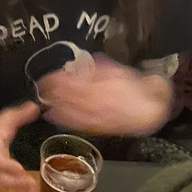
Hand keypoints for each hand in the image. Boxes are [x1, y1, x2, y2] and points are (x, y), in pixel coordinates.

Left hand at [40, 53, 171, 135]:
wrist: (152, 108)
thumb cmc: (134, 85)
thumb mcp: (116, 70)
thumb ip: (98, 68)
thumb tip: (80, 65)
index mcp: (103, 84)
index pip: (75, 82)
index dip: (59, 80)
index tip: (47, 77)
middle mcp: (99, 99)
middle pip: (71, 96)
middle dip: (54, 92)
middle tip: (39, 88)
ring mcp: (98, 114)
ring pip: (72, 109)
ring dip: (55, 105)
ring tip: (42, 101)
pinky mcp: (99, 126)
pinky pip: (79, 123)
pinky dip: (64, 120)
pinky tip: (52, 117)